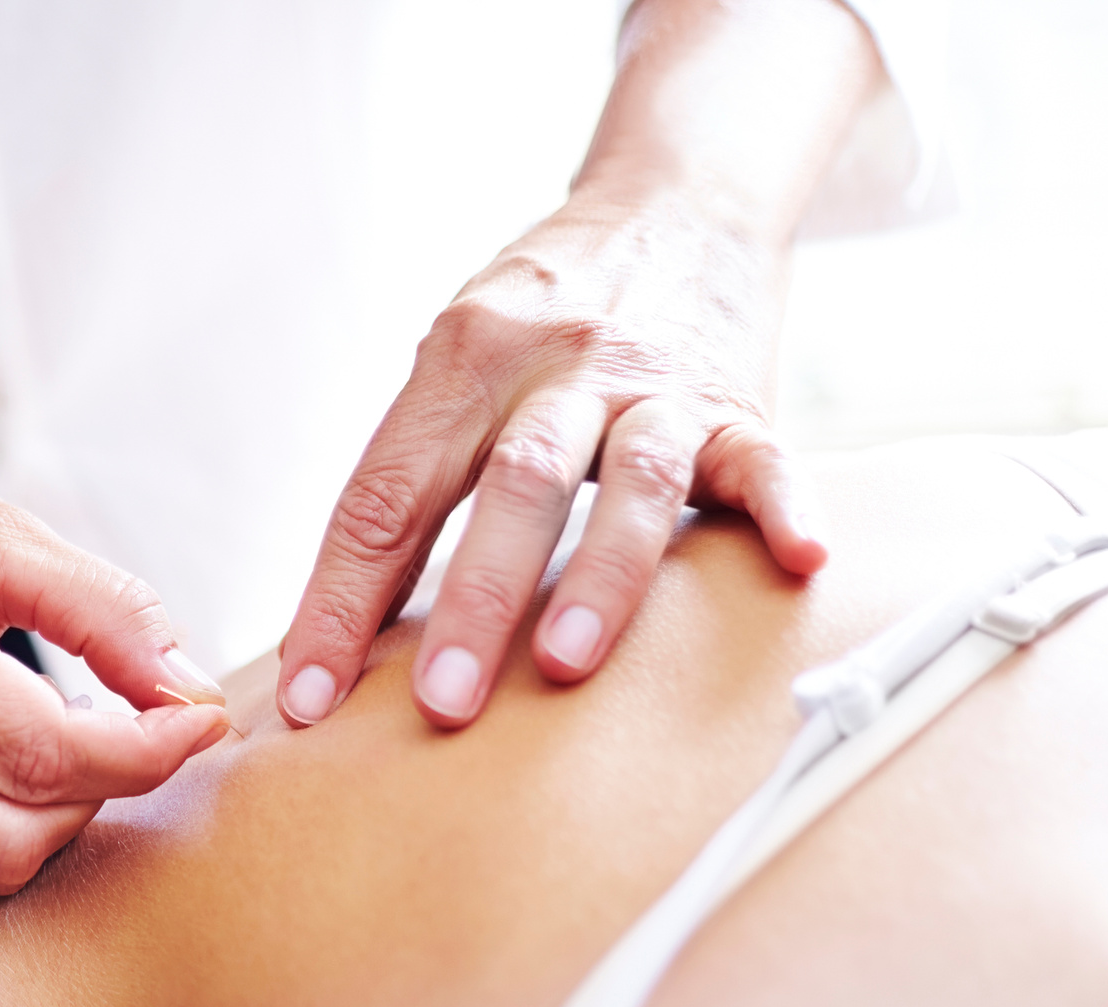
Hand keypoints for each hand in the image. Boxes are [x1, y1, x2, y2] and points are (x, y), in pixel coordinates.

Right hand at [0, 277, 227, 896]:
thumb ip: (94, 605)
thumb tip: (185, 684)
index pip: (43, 751)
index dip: (144, 752)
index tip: (200, 719)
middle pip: (11, 842)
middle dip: (100, 801)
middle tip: (137, 732)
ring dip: (52, 820)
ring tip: (78, 741)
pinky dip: (0, 820)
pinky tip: (20, 755)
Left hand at [278, 193, 827, 733]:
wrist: (673, 202)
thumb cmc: (538, 320)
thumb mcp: (455, 366)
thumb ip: (411, 479)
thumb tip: (331, 635)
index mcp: (461, 362)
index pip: (387, 496)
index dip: (341, 600)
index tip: (308, 699)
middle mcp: (556, 366)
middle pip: (511, 486)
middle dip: (473, 600)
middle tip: (443, 703)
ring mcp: (653, 385)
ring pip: (631, 482)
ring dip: (599, 577)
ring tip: (568, 665)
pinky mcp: (736, 402)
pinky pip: (763, 458)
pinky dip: (784, 506)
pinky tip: (799, 558)